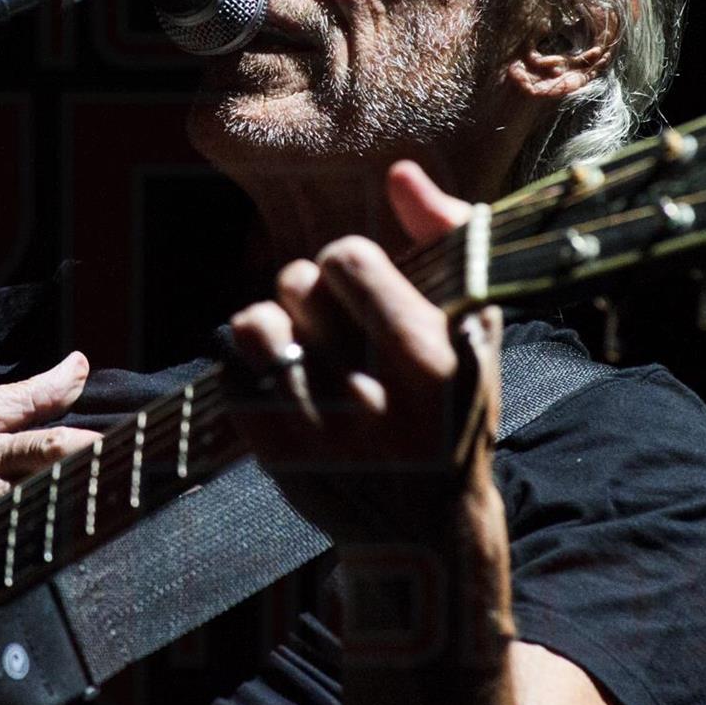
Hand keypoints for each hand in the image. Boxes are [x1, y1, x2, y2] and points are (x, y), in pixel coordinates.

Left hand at [228, 162, 505, 545]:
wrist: (421, 531)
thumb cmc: (452, 409)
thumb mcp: (476, 328)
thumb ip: (448, 237)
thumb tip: (399, 173)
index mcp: (425, 361)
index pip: (348, 258)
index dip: (349, 263)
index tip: (365, 291)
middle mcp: (366, 398)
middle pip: (295, 280)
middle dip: (311, 291)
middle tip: (335, 326)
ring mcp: (311, 431)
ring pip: (252, 321)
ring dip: (273, 324)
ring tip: (299, 346)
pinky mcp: (270, 455)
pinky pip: (230, 367)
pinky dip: (251, 366)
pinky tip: (284, 385)